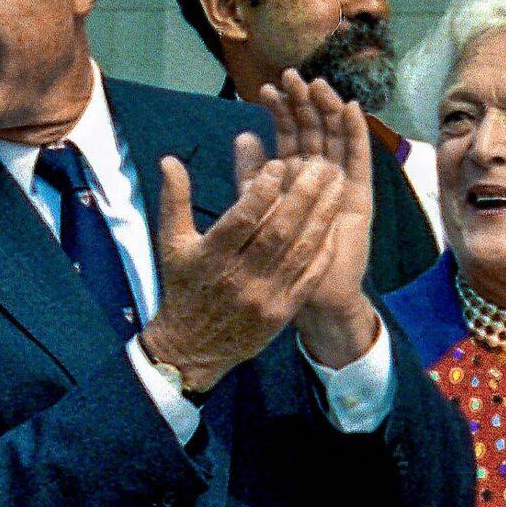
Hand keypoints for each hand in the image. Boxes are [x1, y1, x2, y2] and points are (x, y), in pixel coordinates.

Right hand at [141, 153, 343, 394]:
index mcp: (210, 256)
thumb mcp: (171, 243)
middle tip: (319, 165)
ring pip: (298, 251)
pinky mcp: (280, 313)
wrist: (191, 347)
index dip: (262, 190)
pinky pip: (307, 278)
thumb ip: (174, 199)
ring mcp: (263, 297)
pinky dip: (322, 251)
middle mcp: (238, 277)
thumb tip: (169, 159)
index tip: (279, 164)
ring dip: (321, 217)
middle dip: (302, 195)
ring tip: (335, 187)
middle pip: (277, 231)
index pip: (242, 218)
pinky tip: (334, 227)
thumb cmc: (183, 287)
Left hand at [256, 71, 379, 367]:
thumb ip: (251, 174)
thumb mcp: (257, 209)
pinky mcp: (358, 196)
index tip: (266, 89)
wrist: (305, 296)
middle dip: (304, 102)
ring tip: (317, 84)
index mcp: (294, 176)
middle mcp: (319, 175)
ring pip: (335, 138)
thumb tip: (243, 135)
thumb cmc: (276, 256)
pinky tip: (349, 108)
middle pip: (314, 129)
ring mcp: (340, 183)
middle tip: (292, 75)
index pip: (289, 134)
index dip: (281, 111)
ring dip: (327, 109)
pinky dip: (355, 133)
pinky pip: (358, 159)